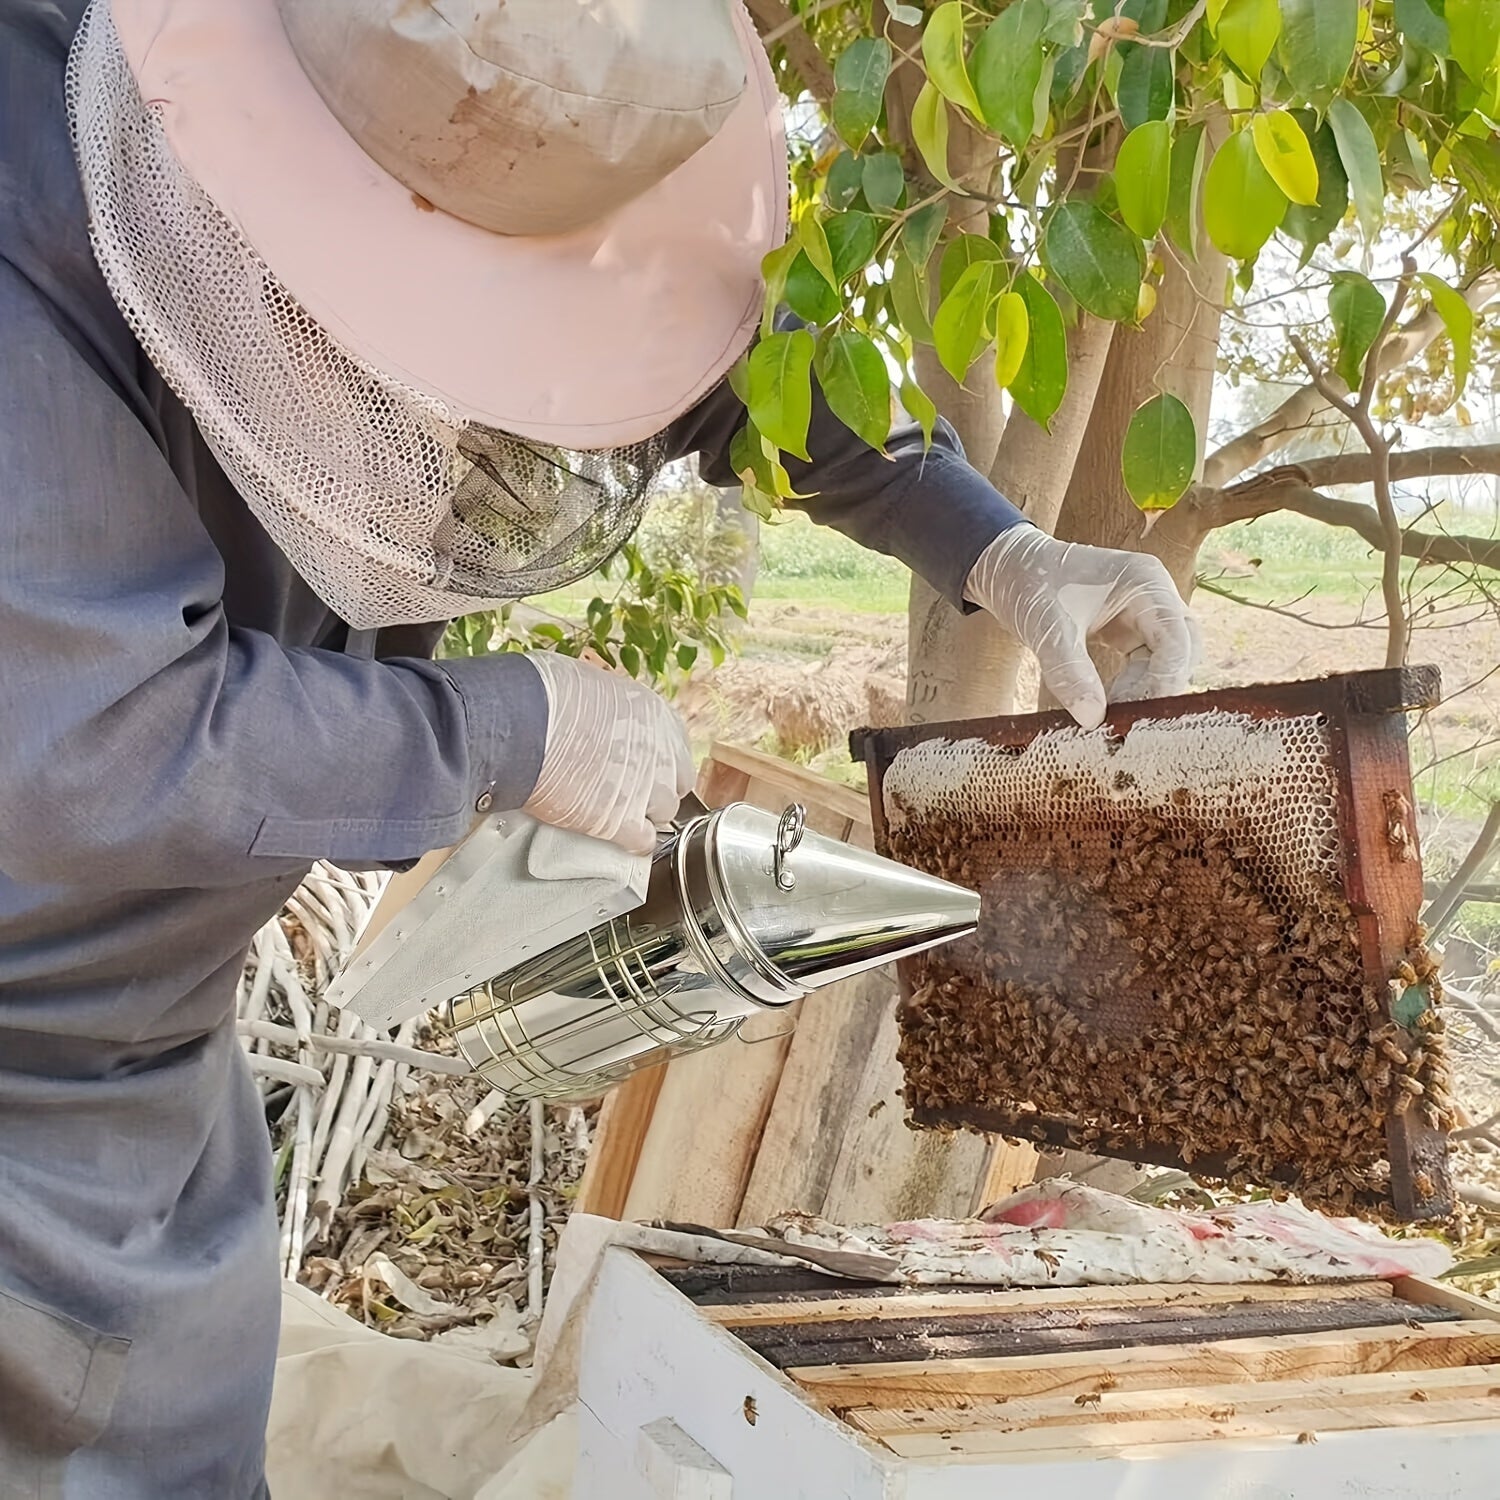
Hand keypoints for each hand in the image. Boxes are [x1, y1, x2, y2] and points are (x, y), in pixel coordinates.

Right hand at [521, 652, 695, 853]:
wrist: (525, 722)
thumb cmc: (548, 695)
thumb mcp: (597, 688)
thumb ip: (613, 711)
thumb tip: (601, 718)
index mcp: (658, 718)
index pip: (676, 753)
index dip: (656, 765)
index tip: (638, 769)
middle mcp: (662, 754)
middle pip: (674, 786)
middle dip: (653, 791)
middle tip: (623, 791)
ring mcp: (646, 790)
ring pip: (662, 815)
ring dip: (640, 816)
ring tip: (611, 813)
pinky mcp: (622, 821)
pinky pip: (642, 842)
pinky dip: (629, 842)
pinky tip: (611, 835)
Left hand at [964, 527, 1199, 729]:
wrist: (1007, 568)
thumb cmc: (1028, 584)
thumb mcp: (1047, 629)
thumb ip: (1070, 672)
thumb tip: (1093, 719)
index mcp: (1145, 581)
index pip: (1176, 637)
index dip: (1166, 679)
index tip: (1144, 715)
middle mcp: (1153, 594)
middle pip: (1182, 649)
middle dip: (1160, 686)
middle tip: (1128, 718)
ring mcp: (1144, 612)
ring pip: (1166, 660)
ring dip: (1144, 689)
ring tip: (1110, 712)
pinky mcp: (1129, 629)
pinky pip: (1145, 663)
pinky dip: (1132, 685)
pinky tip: (1106, 702)